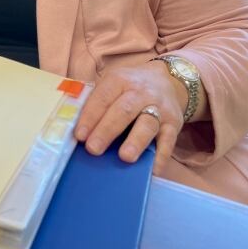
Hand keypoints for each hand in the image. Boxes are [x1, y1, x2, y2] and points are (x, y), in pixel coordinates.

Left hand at [73, 60, 187, 174]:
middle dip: (107, 131)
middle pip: (123, 111)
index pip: (103, 98)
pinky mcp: (174, 123)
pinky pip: (169, 140)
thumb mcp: (112, 84)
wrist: (166, 79)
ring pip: (147, 124)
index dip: (90, 116)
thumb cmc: (129, 87)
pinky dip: (161, 156)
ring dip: (136, 141)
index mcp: (120, 80)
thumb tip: (73, 123)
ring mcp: (159, 108)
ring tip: (125, 157)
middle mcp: (141, 92)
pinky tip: (152, 169)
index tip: (79, 135)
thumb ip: (96, 100)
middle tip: (93, 149)